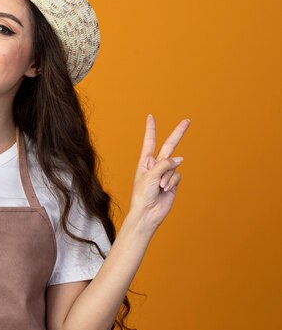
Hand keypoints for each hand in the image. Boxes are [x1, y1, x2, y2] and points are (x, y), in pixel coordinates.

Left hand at [127, 114, 190, 233]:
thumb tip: (180, 159)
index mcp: (145, 161)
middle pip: (169, 146)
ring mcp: (165, 173)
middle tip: (187, 121)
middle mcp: (156, 165)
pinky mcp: (173, 182)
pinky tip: (165, 189)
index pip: (149, 141)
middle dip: (178, 133)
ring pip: (174, 165)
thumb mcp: (150, 175)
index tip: (150, 116)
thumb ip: (164, 164)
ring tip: (159, 186)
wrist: (147, 213)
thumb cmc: (142, 194)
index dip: (151, 129)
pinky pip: (177, 176)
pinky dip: (171, 182)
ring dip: (167, 176)